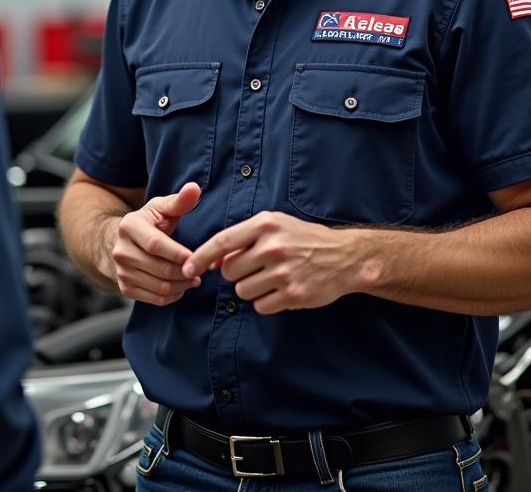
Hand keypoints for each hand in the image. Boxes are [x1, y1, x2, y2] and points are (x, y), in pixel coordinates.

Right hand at [109, 182, 202, 305]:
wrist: (122, 242)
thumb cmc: (148, 223)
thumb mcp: (161, 208)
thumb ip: (180, 201)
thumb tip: (194, 188)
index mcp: (129, 226)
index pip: (155, 245)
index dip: (178, 253)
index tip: (197, 256)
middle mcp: (121, 251)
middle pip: (160, 269)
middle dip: (185, 272)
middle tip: (201, 270)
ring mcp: (121, 271)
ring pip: (160, 286)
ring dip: (182, 285)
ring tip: (194, 278)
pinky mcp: (125, 288)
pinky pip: (155, 299)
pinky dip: (173, 296)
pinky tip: (181, 286)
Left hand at [181, 211, 359, 313]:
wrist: (344, 257)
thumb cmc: (302, 238)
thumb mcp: (273, 226)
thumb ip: (242, 239)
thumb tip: (211, 261)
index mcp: (265, 225)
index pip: (221, 242)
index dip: (200, 257)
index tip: (186, 268)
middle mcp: (272, 247)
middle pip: (229, 271)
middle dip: (235, 273)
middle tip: (254, 268)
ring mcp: (283, 272)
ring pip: (242, 290)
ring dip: (250, 288)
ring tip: (270, 278)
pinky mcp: (293, 295)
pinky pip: (260, 305)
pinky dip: (265, 301)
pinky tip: (280, 290)